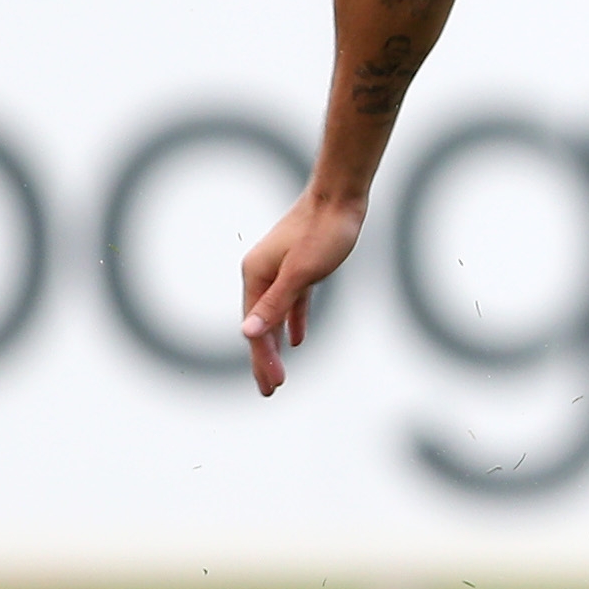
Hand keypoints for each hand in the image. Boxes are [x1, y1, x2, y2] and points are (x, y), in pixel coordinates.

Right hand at [238, 189, 367, 395]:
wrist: (339, 197)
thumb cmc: (323, 232)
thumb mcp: (301, 273)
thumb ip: (276, 304)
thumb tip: (249, 333)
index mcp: (255, 275)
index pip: (256, 328)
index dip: (263, 359)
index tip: (274, 385)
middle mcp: (261, 273)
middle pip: (260, 325)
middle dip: (264, 359)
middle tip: (269, 390)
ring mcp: (279, 270)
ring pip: (275, 316)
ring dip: (276, 345)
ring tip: (277, 373)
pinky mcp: (298, 267)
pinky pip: (291, 303)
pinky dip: (293, 322)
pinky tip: (298, 340)